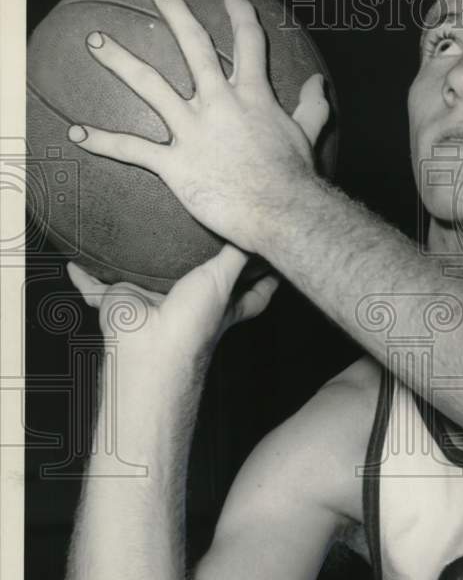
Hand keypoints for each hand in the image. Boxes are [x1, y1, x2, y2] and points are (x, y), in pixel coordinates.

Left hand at [66, 0, 330, 251]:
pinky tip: (77, 133)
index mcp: (253, 95)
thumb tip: (319, 83)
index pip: (248, 44)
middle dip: (176, 15)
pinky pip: (133, 149)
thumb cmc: (296, 176)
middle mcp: (219, 103)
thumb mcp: (309, 133)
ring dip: (120, 61)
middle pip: (193, 47)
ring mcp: (193, 131)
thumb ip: (313, 105)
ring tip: (96, 42)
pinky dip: (104, 142)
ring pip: (150, 85)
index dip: (240, 15)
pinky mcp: (175, 164)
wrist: (281, 211)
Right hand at [67, 244, 278, 363]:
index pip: (249, 295)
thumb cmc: (194, 320)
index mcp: (217, 305)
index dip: (261, 281)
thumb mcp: (224, 279)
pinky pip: (94, 286)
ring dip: (133, 265)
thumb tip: (253, 232)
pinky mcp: (117, 304)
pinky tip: (75, 257)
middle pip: (193, 284)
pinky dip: (83, 275)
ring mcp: (149, 304)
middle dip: (193, 266)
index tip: (270, 263)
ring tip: (135, 233)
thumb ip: (237, 256)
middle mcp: (183, 304)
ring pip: (140, 281)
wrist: (149, 346)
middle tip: (199, 234)